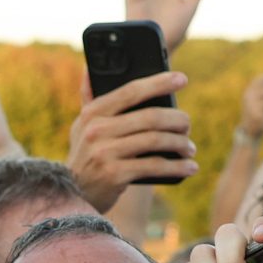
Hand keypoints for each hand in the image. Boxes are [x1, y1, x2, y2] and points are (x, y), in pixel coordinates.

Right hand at [67, 69, 194, 205]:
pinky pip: (154, 165)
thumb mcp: (82, 126)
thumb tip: (89, 68)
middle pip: (149, 117)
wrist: (73, 194)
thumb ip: (89, 99)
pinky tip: (190, 167)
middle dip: (177, 119)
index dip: (159, 83)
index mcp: (93, 113)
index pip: (131, 91)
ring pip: (155, 140)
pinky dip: (177, 167)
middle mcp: (97, 130)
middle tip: (188, 125)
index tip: (182, 79)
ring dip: (180, 143)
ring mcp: (105, 152)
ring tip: (190, 148)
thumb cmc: (85, 155)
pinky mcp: (114, 174)